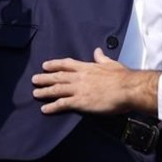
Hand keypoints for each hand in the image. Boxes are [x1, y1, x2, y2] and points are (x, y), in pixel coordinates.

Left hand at [32, 48, 160, 114]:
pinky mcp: (81, 102)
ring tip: (35, 93)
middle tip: (34, 80)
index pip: (67, 64)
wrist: (128, 89)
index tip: (45, 65)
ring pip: (57, 89)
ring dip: (45, 91)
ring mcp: (79, 89)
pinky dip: (53, 106)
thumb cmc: (122, 77)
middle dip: (45, 78)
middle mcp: (80, 77)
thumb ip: (102, 58)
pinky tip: (45, 109)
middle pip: (58, 76)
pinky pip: (63, 104)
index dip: (55, 64)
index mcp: (87, 67)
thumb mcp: (111, 63)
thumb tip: (97, 51)